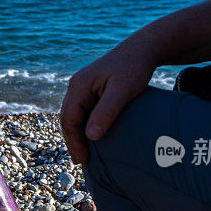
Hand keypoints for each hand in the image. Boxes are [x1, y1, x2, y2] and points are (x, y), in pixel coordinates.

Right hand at [60, 48, 154, 163]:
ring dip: (77, 134)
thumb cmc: (134, 68)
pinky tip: (91, 136)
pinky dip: (84, 126)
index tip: (83, 159)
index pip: (69, 119)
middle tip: (82, 162)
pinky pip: (82, 110)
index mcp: (79, 86)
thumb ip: (106, 112)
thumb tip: (91, 136)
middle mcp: (76, 86)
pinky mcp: (92, 88)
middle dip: (73, 141)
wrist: (142, 49)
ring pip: (73, 115)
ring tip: (84, 153)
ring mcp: (82, 86)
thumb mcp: (122, 91)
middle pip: (67, 118)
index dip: (74, 141)